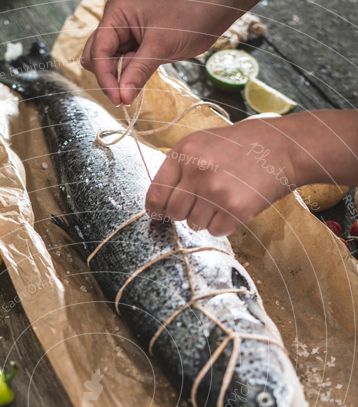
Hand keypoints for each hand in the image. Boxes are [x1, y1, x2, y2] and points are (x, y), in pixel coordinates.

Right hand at [81, 0, 254, 104]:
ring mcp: (130, 32)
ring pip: (112, 60)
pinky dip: (130, 75)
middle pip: (98, 54)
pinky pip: (128, 62)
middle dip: (107, 76)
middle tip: (123, 96)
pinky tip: (136, 85)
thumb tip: (122, 96)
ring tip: (132, 92)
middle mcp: (119, 21)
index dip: (105, 77)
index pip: (99, 50)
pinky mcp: (142, 43)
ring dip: (119, 78)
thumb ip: (138, 71)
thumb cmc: (191, 12)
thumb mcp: (162, 44)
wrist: (217, 7)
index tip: (118, 99)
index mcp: (118, 13)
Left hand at [146, 118, 298, 236]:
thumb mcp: (203, 143)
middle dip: (184, 213)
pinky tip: (234, 206)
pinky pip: (215, 231)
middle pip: (174, 213)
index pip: (156, 195)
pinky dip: (223, 225)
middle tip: (201, 202)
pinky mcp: (235, 209)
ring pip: (194, 225)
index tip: (161, 213)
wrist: (283, 147)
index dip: (156, 209)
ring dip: (206, 218)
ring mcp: (216, 191)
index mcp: (184, 152)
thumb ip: (179, 168)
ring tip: (223, 199)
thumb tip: (157, 202)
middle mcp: (197, 171)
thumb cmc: (241, 146)